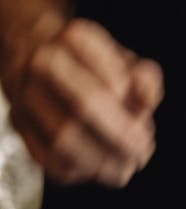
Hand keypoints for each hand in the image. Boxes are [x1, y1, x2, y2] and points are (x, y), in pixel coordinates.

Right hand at [6, 17, 163, 187]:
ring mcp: (24, 92)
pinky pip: (45, 156)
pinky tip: (98, 169)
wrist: (36, 50)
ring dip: (101, 160)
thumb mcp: (125, 59)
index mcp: (76, 39)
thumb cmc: (90, 62)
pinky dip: (77, 170)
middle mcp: (43, 62)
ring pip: (62, 137)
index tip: (145, 112)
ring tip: (127, 166)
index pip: (112, 74)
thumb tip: (145, 104)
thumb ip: (144, 79)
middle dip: (121, 136)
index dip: (133, 103)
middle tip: (143, 151)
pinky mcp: (17, 120)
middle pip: (85, 105)